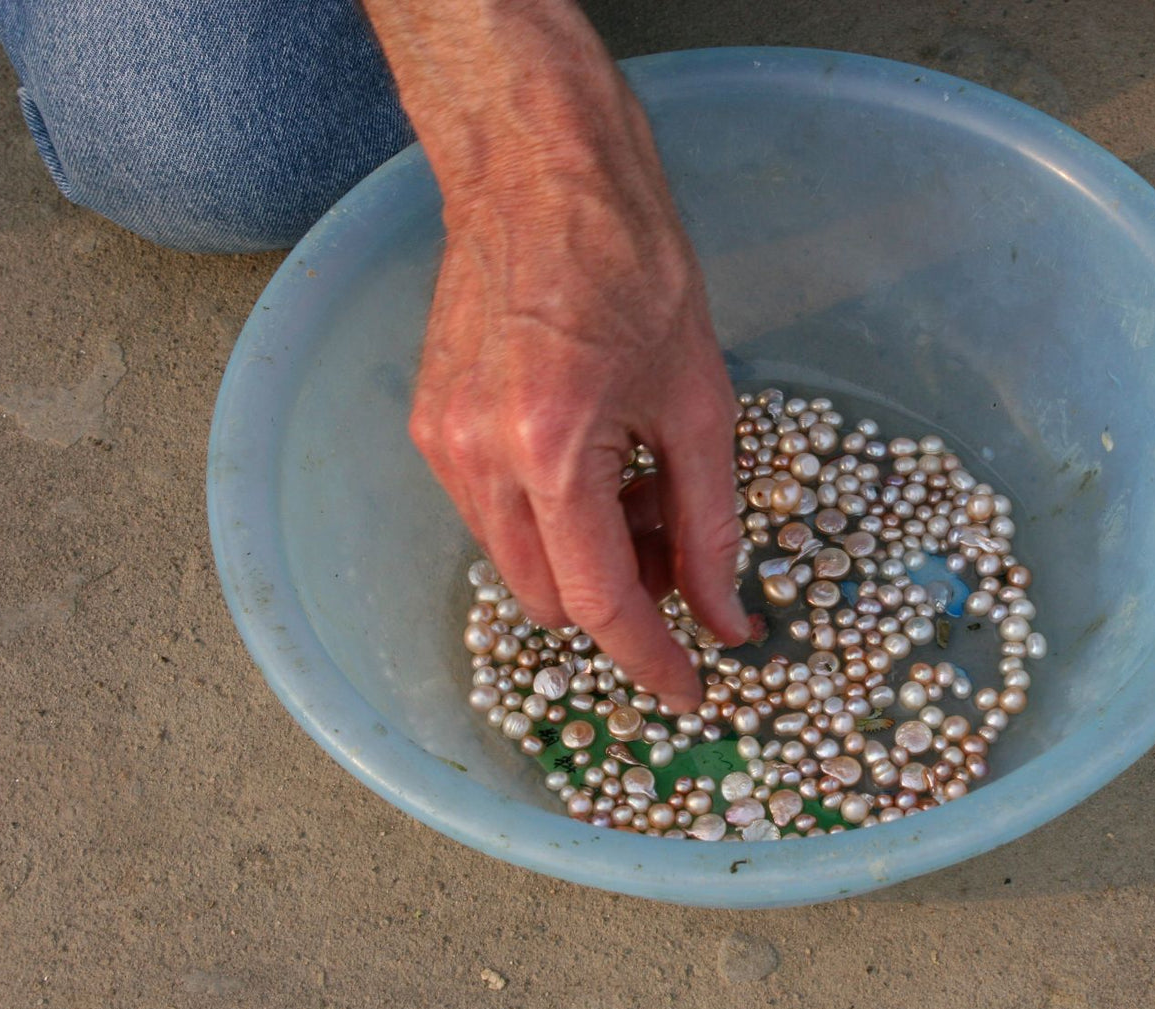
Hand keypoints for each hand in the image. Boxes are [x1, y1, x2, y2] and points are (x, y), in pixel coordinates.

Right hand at [363, 0, 749, 707]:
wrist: (539, 173)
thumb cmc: (635, 267)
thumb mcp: (703, 402)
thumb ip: (713, 526)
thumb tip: (725, 620)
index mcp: (553, 451)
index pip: (602, 604)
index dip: (653, 660)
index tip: (692, 688)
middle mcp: (477, 459)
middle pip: (551, 601)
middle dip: (625, 600)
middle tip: (685, 551)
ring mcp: (441, 444)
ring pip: (519, 564)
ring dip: (586, 558)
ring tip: (643, 484)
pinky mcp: (429, 425)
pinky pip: (492, 516)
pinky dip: (550, 518)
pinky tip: (597, 460)